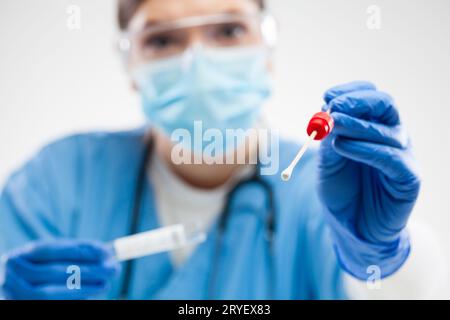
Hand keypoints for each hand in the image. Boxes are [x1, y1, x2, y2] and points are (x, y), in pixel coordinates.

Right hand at [1, 240, 119, 299]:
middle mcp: (8, 278)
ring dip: (81, 288)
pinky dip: (73, 300)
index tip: (106, 251)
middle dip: (87, 269)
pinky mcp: (24, 308)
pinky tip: (91, 296)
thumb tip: (107, 252)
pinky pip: (53, 304)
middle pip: (52, 272)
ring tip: (105, 284)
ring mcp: (13, 297)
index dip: (79, 250)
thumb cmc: (40, 273)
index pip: (50, 250)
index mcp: (17, 257)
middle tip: (113, 268)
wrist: (16, 294)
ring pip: (49, 294)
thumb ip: (76, 253)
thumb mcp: (52, 259)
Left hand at [318, 81, 420, 276]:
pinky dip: (365, 149)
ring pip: (387, 130)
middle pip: (385, 105)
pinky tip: (343, 147)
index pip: (370, 97)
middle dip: (357, 102)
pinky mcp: (408, 177)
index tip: (327, 96)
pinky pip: (391, 157)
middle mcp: (392, 136)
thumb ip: (329, 137)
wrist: (351, 226)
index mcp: (374, 127)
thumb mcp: (327, 160)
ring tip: (333, 127)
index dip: (350, 92)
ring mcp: (403, 155)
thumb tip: (326, 111)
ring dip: (357, 125)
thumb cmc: (340, 189)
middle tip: (333, 106)